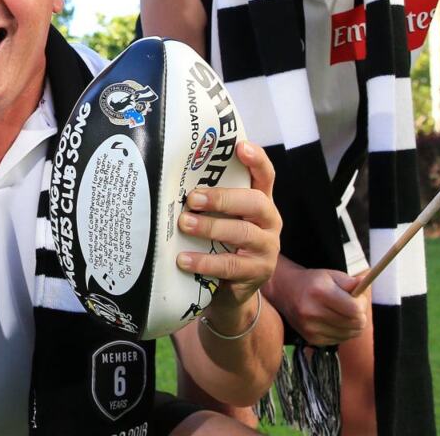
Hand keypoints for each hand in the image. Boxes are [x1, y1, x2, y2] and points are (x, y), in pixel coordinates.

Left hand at [177, 141, 280, 327]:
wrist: (229, 294)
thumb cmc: (220, 246)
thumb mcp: (220, 220)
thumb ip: (209, 202)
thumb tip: (170, 181)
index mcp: (261, 202)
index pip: (265, 175)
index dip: (256, 160)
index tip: (241, 146)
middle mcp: (269, 222)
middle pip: (255, 202)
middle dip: (223, 198)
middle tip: (193, 198)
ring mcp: (266, 248)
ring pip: (243, 233)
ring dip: (211, 227)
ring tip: (184, 224)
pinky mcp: (257, 273)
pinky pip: (230, 265)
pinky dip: (205, 261)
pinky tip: (183, 259)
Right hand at [263, 259, 367, 345]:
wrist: (286, 292)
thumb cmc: (313, 282)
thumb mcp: (331, 275)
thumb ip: (350, 282)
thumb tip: (364, 284)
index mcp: (320, 292)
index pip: (354, 309)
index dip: (362, 305)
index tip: (359, 299)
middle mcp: (313, 312)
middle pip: (354, 324)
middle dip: (360, 315)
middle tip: (354, 307)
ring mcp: (311, 328)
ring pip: (349, 334)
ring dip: (352, 325)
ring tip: (344, 313)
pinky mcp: (311, 339)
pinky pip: (340, 340)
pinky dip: (342, 332)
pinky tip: (334, 321)